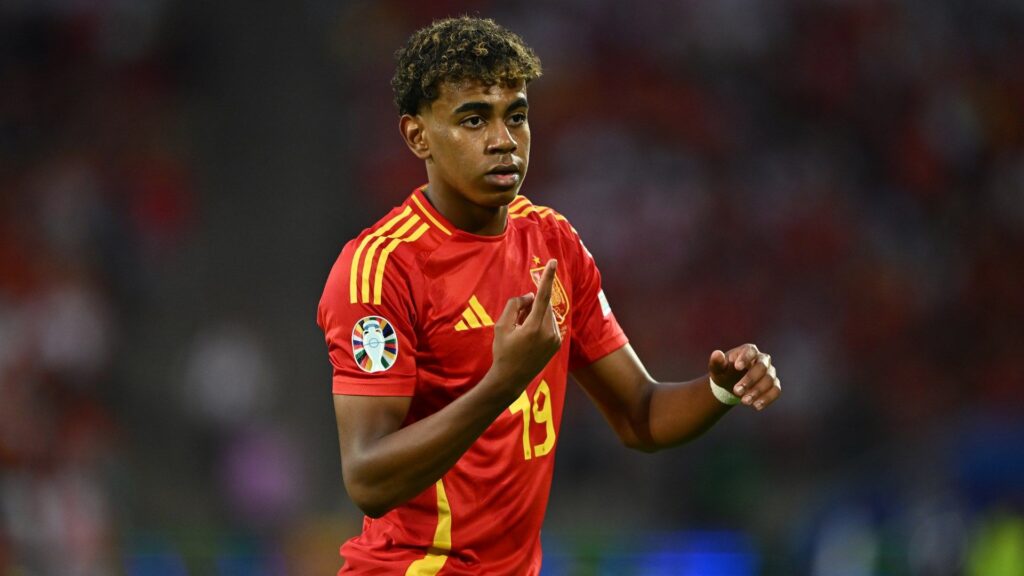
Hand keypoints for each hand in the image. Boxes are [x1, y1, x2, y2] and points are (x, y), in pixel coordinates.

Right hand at [490, 259, 562, 394]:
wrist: (511, 379)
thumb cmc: (503, 352)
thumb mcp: (502, 326)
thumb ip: (515, 305)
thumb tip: (530, 296)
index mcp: (534, 327)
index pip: (543, 296)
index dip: (548, 277)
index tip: (554, 262)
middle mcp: (549, 332)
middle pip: (543, 305)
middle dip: (531, 305)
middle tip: (517, 319)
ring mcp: (555, 339)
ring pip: (547, 315)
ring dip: (535, 315)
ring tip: (521, 333)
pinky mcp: (557, 344)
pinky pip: (550, 324)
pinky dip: (540, 324)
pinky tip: (528, 338)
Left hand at [708, 344, 780, 410]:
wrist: (730, 384)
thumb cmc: (724, 372)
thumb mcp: (717, 368)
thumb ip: (716, 361)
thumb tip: (717, 354)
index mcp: (748, 351)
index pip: (750, 351)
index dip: (745, 358)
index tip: (737, 367)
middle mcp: (762, 359)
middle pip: (761, 367)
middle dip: (750, 380)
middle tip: (736, 391)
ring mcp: (770, 372)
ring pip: (769, 380)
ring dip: (757, 391)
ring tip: (744, 401)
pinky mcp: (774, 385)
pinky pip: (776, 391)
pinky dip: (767, 398)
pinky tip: (756, 406)